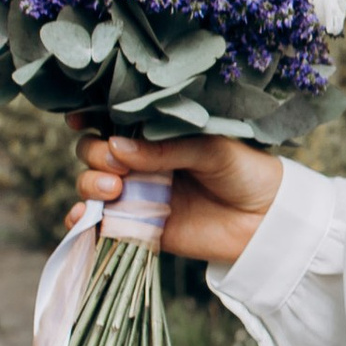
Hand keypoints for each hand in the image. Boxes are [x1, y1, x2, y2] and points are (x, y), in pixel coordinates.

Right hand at [69, 125, 282, 266]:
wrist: (266, 221)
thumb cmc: (245, 172)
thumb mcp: (210, 149)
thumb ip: (165, 149)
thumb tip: (116, 147)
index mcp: (157, 134)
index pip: (113, 121)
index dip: (90, 118)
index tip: (79, 119)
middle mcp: (141, 162)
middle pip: (94, 152)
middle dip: (95, 155)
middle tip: (118, 166)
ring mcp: (137, 194)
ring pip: (92, 185)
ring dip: (90, 185)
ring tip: (115, 190)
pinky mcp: (138, 227)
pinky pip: (100, 225)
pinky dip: (83, 222)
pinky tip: (82, 218)